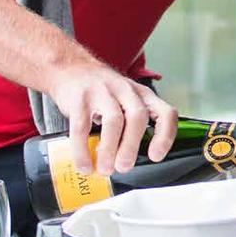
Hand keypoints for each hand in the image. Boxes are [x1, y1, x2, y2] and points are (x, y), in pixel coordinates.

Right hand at [47, 59, 177, 175]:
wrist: (70, 67)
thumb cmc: (102, 90)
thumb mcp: (125, 100)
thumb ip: (131, 124)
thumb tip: (130, 161)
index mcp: (142, 95)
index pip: (165, 112)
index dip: (165, 135)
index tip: (156, 156)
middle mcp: (126, 90)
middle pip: (138, 117)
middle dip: (132, 145)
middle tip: (124, 166)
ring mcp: (102, 92)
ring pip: (113, 121)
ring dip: (110, 149)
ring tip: (105, 169)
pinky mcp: (79, 98)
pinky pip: (82, 127)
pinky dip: (83, 150)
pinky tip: (85, 165)